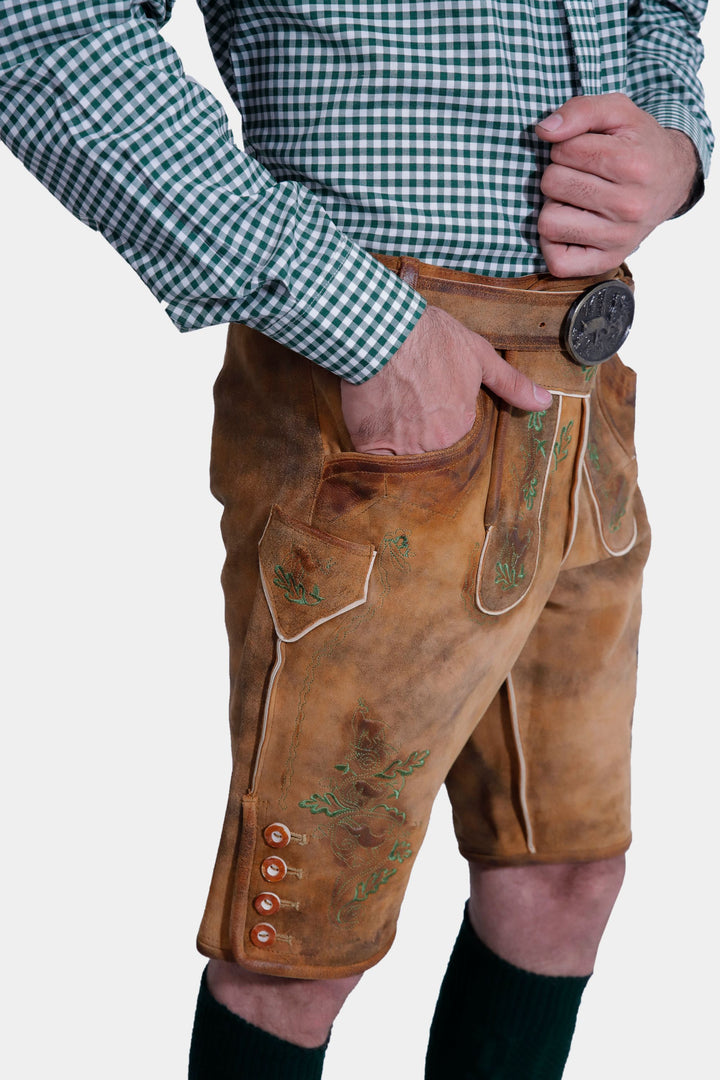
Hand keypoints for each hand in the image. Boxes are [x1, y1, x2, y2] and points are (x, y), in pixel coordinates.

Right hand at [341, 305, 552, 454]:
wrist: (383, 330)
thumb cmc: (431, 338)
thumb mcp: (478, 355)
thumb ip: (510, 384)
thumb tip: (545, 402)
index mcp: (462, 427)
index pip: (453, 438)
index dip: (440, 421)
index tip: (427, 403)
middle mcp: (435, 444)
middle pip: (428, 451)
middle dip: (419, 437)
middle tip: (406, 409)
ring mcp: (402, 448)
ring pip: (401, 459)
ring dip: (396, 446)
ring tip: (389, 416)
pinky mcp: (369, 445)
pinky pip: (373, 462)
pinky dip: (372, 453)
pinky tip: (372, 429)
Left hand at [535, 93, 699, 276]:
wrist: (671, 182)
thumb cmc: (638, 145)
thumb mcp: (618, 112)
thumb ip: (581, 110)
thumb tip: (543, 130)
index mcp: (632, 164)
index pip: (564, 150)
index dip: (565, 146)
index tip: (584, 151)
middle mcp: (629, 206)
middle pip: (552, 183)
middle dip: (558, 174)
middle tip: (580, 176)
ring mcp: (618, 238)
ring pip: (549, 221)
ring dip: (553, 207)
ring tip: (575, 200)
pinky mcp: (607, 261)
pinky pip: (558, 261)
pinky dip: (553, 244)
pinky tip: (570, 227)